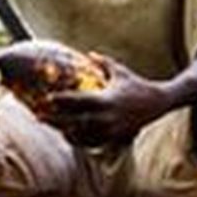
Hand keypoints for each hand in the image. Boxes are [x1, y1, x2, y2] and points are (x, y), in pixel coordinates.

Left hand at [46, 56, 171, 147]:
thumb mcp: (120, 71)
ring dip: (65, 131)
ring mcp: (110, 130)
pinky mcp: (114, 137)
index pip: (77, 101)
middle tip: (39, 116)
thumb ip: (102, 63)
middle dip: (55, 119)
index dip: (60, 100)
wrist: (158, 103)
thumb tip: (88, 54)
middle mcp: (106, 117)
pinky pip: (92, 142)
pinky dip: (79, 139)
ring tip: (52, 126)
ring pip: (81, 135)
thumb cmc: (137, 84)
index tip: (46, 98)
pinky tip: (69, 134)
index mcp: (106, 99)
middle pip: (74, 121)